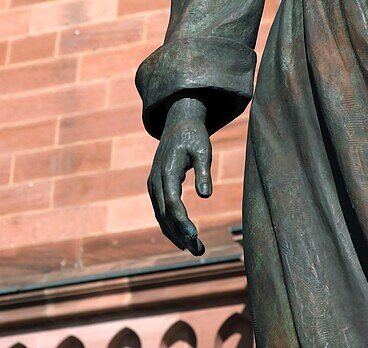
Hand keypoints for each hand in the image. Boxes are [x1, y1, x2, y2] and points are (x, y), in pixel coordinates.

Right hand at [147, 95, 211, 255]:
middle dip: (181, 235)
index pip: (172, 203)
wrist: (178, 124)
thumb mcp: (203, 149)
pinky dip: (171, 226)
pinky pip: (161, 212)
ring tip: (195, 249)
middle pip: (166, 215)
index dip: (182, 222)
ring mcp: (153, 185)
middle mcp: (156, 181)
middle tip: (199, 251)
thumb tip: (206, 196)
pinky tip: (184, 237)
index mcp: (167, 171)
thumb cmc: (194, 136)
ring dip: (176, 235)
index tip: (194, 237)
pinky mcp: (156, 188)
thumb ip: (203, 171)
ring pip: (161, 217)